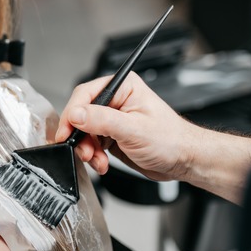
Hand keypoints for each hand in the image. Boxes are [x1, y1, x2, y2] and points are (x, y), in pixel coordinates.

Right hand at [55, 72, 195, 181]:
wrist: (184, 161)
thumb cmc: (171, 140)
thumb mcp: (134, 130)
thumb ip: (102, 120)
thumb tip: (76, 114)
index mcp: (123, 88)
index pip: (85, 95)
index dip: (72, 114)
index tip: (66, 132)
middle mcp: (116, 101)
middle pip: (81, 115)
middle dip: (80, 136)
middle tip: (84, 151)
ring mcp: (113, 119)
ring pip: (84, 132)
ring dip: (87, 149)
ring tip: (98, 160)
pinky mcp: (111, 136)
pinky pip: (91, 144)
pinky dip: (93, 156)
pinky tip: (103, 163)